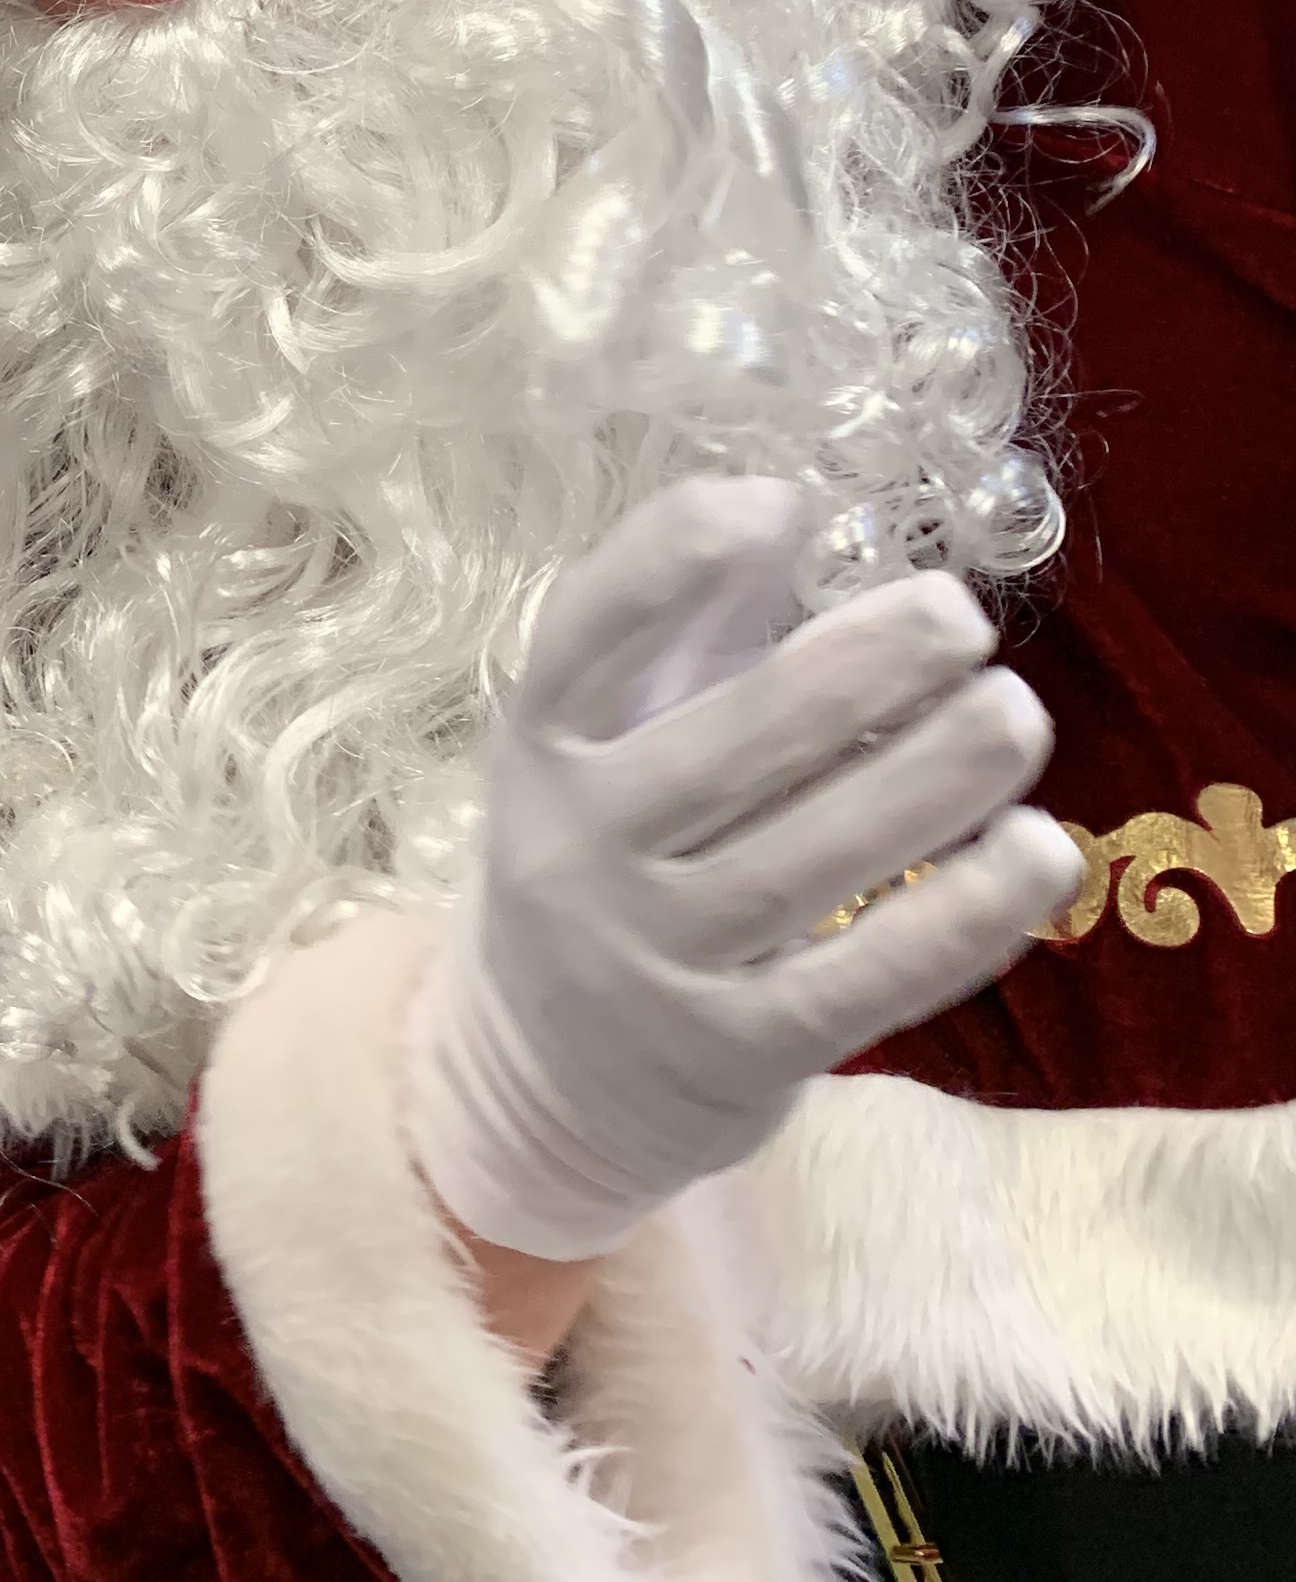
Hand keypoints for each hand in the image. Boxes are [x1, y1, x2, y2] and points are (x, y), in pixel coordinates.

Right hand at [409, 479, 1077, 1262]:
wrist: (544, 1075)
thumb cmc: (613, 850)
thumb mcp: (606, 735)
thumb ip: (690, 627)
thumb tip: (782, 509)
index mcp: (542, 742)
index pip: (585, 637)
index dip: (668, 563)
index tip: (776, 506)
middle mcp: (581, 848)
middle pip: (732, 747)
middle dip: (859, 670)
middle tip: (961, 618)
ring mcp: (655, 960)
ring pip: (811, 863)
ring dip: (930, 780)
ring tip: (1015, 715)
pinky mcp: (737, 1053)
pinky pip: (864, 979)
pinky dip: (960, 916)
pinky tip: (1038, 852)